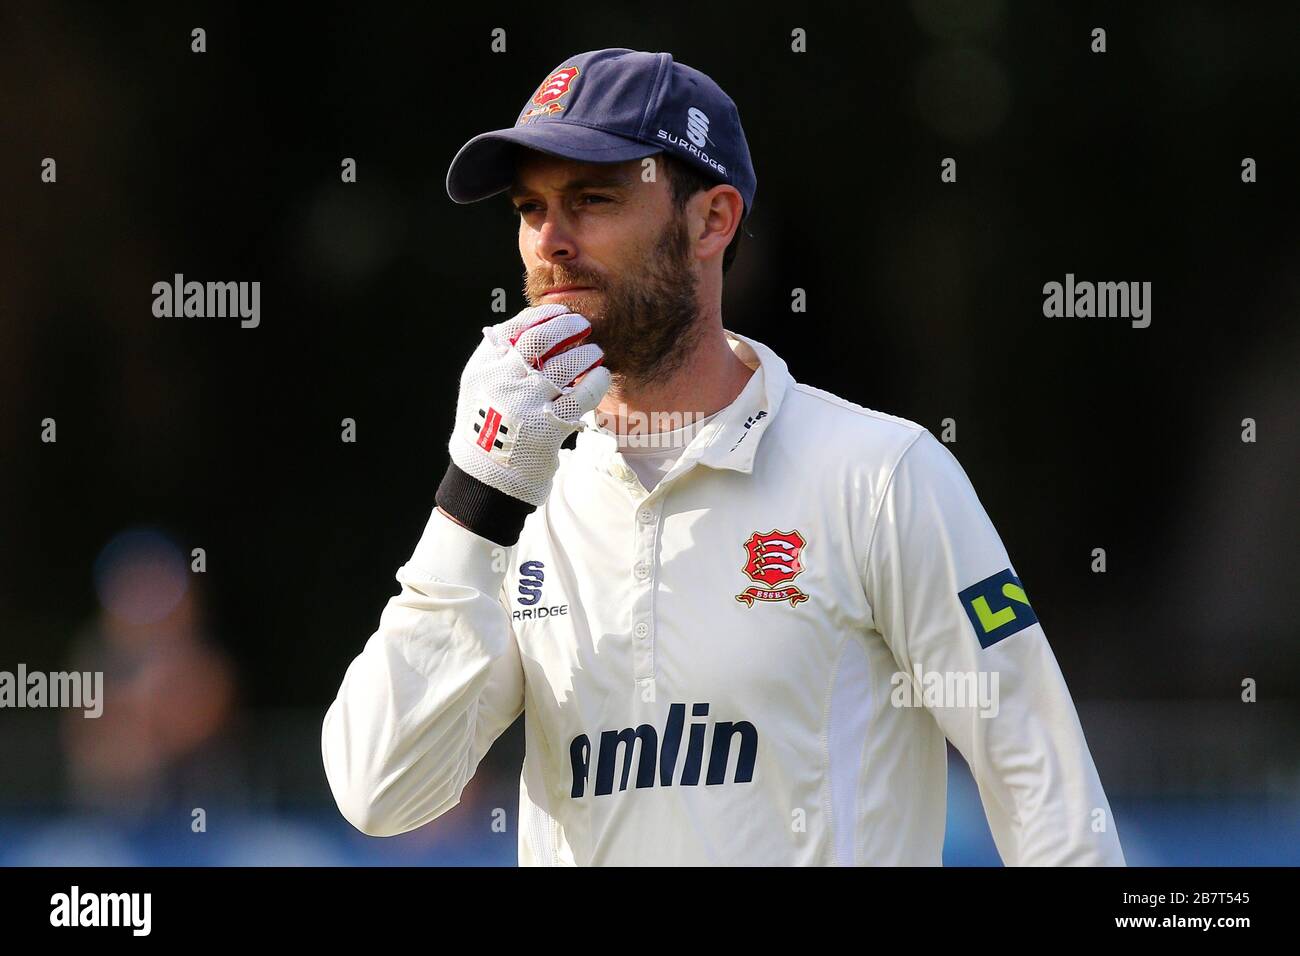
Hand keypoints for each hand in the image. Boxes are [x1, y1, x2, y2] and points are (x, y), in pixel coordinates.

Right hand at [436, 304, 610, 541]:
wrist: (485, 478)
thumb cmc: (489, 428)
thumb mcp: (481, 388)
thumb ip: (500, 358)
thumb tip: (537, 327)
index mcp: (483, 367)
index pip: (515, 328)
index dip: (543, 316)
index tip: (562, 313)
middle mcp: (501, 381)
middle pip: (541, 341)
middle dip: (568, 327)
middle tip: (583, 326)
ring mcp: (524, 403)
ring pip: (565, 365)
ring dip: (586, 353)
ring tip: (594, 352)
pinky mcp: (546, 427)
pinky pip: (580, 396)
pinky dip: (596, 381)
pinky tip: (602, 376)